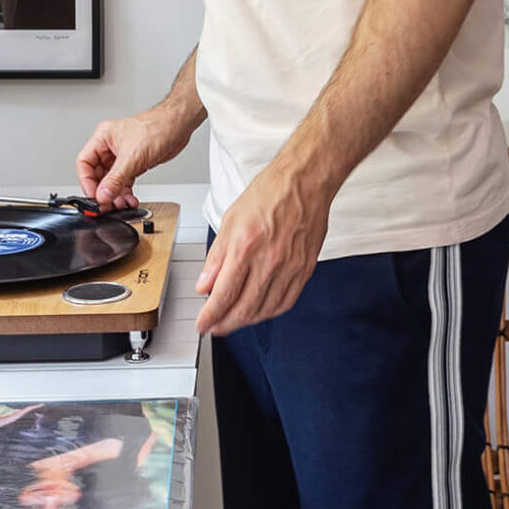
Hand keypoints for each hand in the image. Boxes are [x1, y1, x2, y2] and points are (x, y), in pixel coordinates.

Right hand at [76, 106, 192, 207]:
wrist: (178, 126)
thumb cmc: (157, 127)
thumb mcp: (132, 156)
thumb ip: (115, 179)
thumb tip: (102, 195)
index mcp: (102, 138)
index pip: (84, 163)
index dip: (86, 182)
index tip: (94, 196)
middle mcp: (110, 147)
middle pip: (97, 174)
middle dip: (102, 191)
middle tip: (107, 204)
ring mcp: (122, 156)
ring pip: (111, 181)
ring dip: (115, 195)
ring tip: (120, 204)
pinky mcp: (134, 163)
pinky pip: (123, 182)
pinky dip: (125, 192)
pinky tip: (129, 200)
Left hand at [195, 164, 331, 336]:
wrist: (305, 181)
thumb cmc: (270, 192)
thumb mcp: (231, 219)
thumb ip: (217, 256)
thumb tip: (205, 284)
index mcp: (245, 246)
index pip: (224, 294)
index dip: (210, 316)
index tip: (202, 324)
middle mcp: (269, 260)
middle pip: (244, 308)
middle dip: (225, 324)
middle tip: (215, 327)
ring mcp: (290, 267)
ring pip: (265, 310)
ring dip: (247, 321)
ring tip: (234, 321)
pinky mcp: (305, 268)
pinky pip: (286, 301)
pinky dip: (270, 312)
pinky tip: (261, 311)